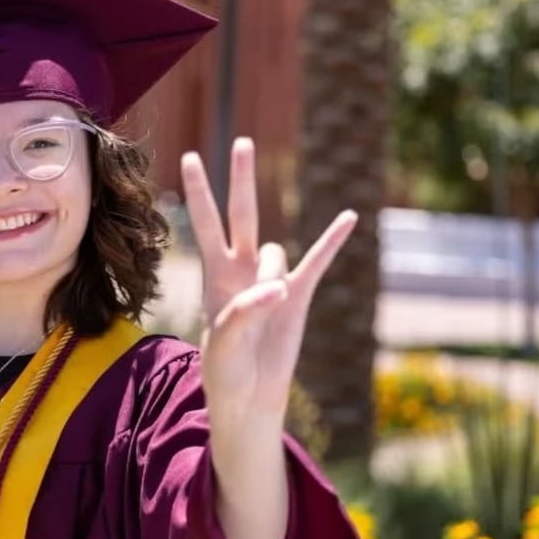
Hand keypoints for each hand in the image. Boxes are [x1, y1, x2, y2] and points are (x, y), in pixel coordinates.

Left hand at [181, 137, 356, 429]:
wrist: (249, 398)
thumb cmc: (225, 372)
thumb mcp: (223, 346)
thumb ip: (244, 313)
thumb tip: (277, 287)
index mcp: (214, 277)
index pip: (206, 225)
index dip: (198, 192)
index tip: (188, 157)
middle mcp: (241, 270)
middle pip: (242, 214)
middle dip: (240, 179)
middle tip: (241, 141)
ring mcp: (271, 280)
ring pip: (278, 255)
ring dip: (274, 282)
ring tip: (262, 320)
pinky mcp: (298, 296)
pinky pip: (318, 261)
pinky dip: (333, 239)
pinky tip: (350, 215)